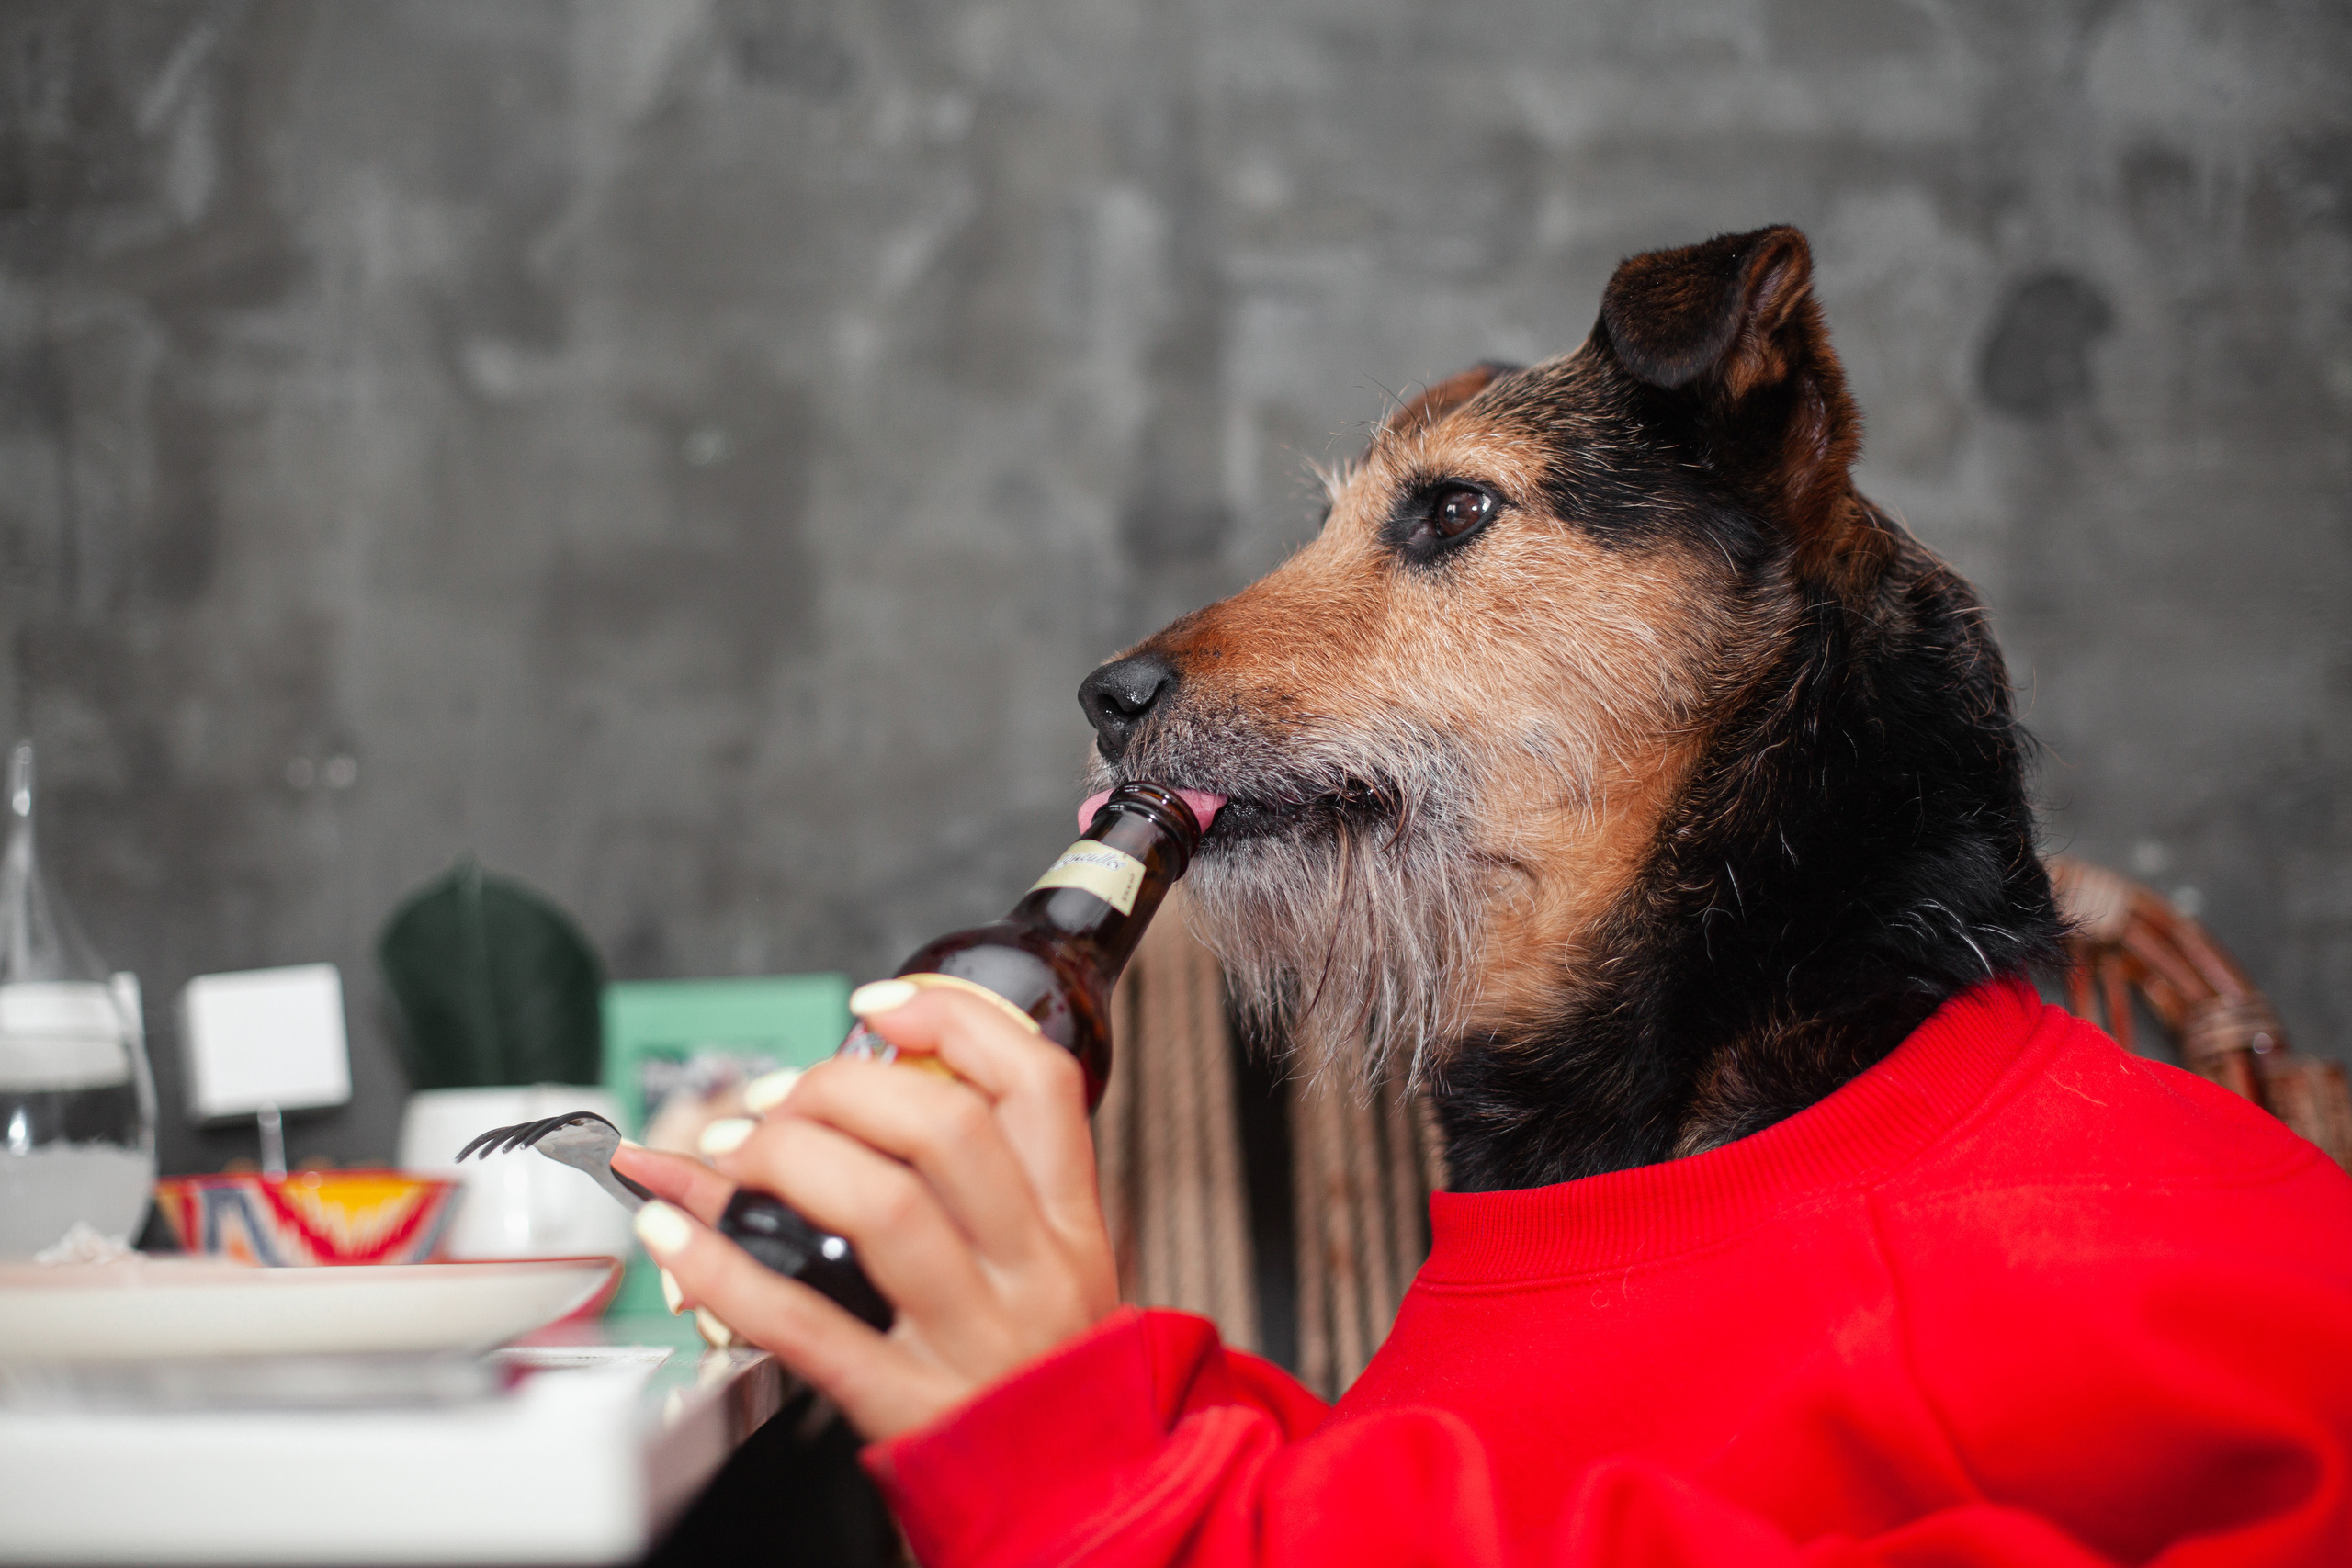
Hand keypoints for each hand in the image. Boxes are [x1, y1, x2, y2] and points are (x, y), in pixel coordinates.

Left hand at [609, 987, 1121, 1440]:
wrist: (1074, 1504)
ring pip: (884, 1208)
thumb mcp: (1040, 1266)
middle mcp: (1031, 1269)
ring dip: (786, 1160)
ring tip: (731, 1154)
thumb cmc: (1040, 1377)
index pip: (1036, 1081)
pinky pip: (806, 1324)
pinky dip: (725, 1268)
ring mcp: (974, 1339)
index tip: (877, 1007)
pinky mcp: (910, 1406)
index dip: (951, 1020)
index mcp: (1070, 1222)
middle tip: (784, 1101)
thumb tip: (831, 1097)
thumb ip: (971, 1185)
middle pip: (945, 1128)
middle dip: (841, 1088)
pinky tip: (676, 1235)